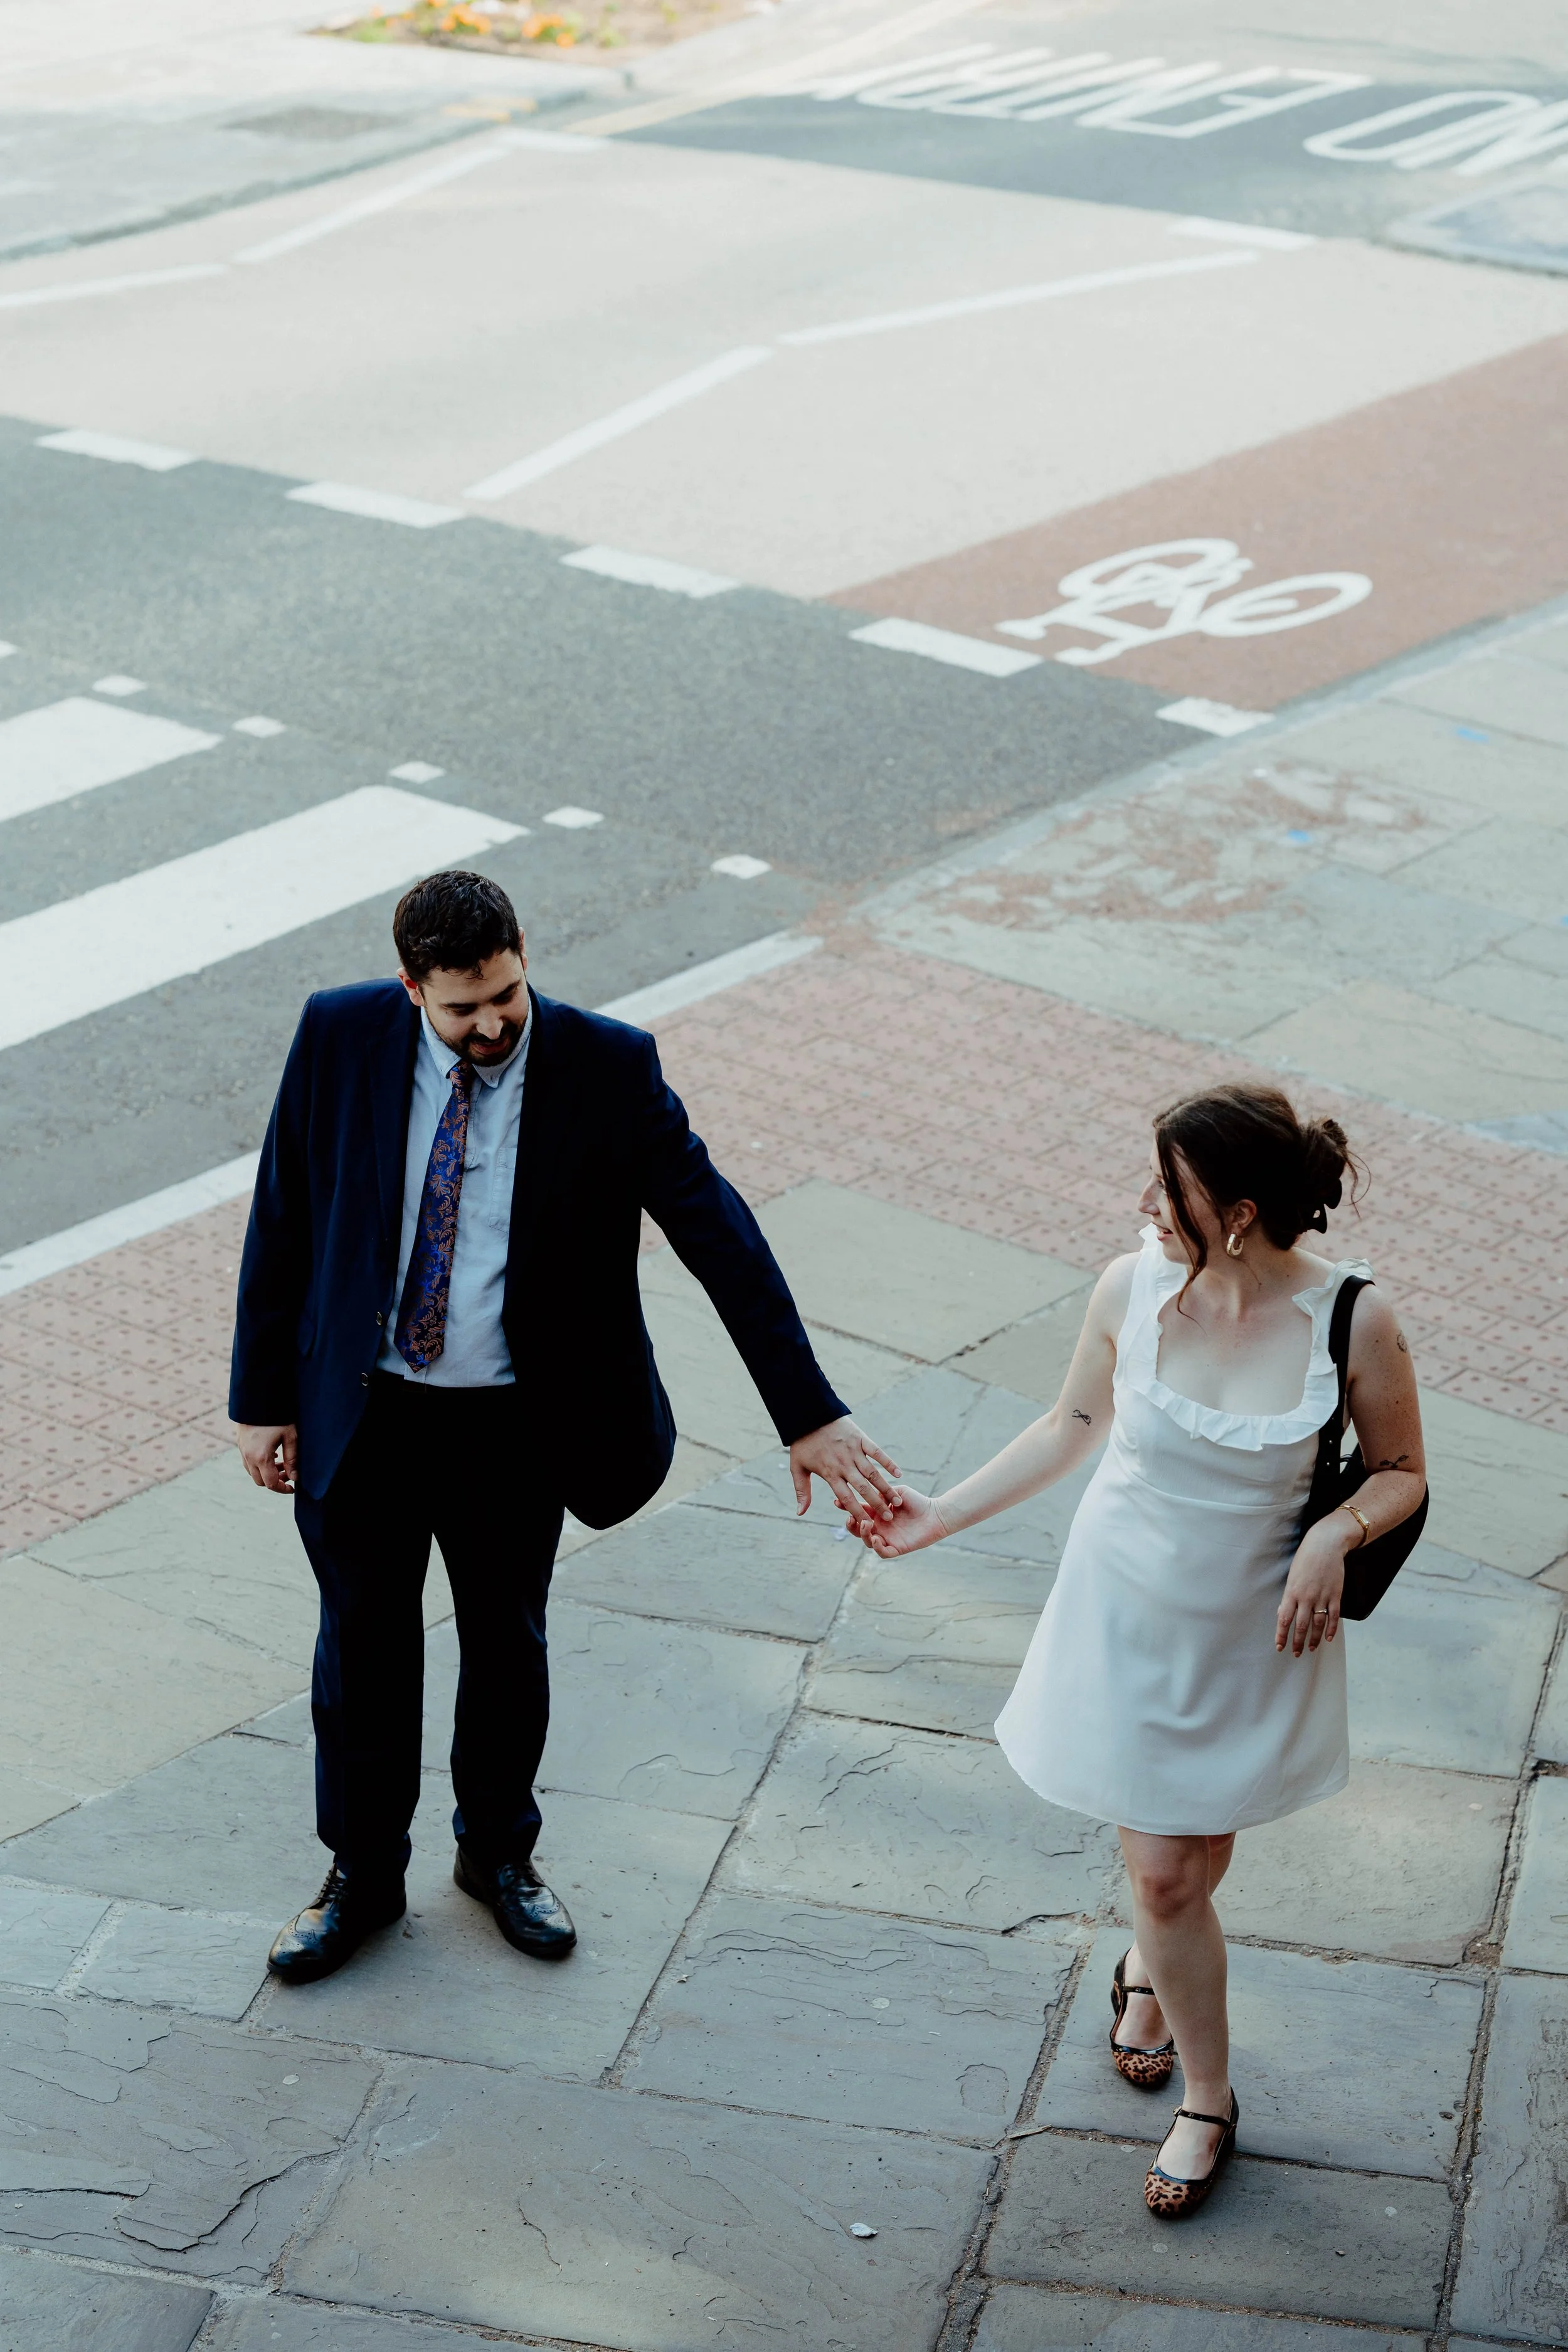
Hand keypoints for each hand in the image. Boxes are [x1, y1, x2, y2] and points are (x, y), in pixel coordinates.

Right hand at [237, 1423, 297, 1493]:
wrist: (257, 1398)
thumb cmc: (277, 1416)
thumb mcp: (290, 1436)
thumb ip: (293, 1458)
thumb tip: (295, 1477)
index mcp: (261, 1457)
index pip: (271, 1484)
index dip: (283, 1489)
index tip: (293, 1488)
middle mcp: (248, 1457)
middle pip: (260, 1481)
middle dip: (275, 1481)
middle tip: (289, 1473)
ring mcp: (242, 1450)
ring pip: (252, 1472)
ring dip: (267, 1473)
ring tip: (282, 1463)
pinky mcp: (240, 1443)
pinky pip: (248, 1462)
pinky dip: (259, 1464)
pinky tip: (272, 1455)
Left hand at [789, 1416, 898, 1519]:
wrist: (809, 1415)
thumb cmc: (803, 1443)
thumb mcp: (797, 1468)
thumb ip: (802, 1491)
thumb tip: (800, 1513)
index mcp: (830, 1473)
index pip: (846, 1497)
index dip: (858, 1511)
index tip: (869, 1524)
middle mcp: (844, 1464)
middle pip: (863, 1488)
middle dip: (877, 1504)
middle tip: (890, 1517)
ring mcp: (854, 1451)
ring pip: (873, 1473)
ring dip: (886, 1487)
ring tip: (897, 1500)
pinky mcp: (861, 1439)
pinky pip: (877, 1452)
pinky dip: (888, 1462)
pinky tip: (899, 1473)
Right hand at [852, 1487, 949, 1557]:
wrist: (935, 1514)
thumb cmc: (917, 1501)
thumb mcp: (897, 1492)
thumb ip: (883, 1493)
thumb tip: (869, 1496)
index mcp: (877, 1512)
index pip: (858, 1511)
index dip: (846, 1507)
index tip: (837, 1501)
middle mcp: (879, 1527)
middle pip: (857, 1529)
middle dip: (850, 1524)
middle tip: (849, 1517)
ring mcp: (887, 1538)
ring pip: (867, 1541)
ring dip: (863, 1534)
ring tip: (866, 1524)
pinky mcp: (897, 1548)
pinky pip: (883, 1552)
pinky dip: (876, 1547)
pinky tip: (876, 1538)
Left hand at [1276, 1522, 1347, 1654]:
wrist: (1325, 1545)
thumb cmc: (1305, 1559)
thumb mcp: (1292, 1576)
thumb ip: (1288, 1596)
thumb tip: (1283, 1613)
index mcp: (1292, 1592)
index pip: (1284, 1619)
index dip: (1281, 1635)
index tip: (1279, 1646)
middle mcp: (1306, 1597)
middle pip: (1301, 1626)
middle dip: (1297, 1642)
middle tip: (1296, 1653)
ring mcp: (1322, 1597)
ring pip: (1317, 1625)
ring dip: (1313, 1639)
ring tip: (1310, 1649)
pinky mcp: (1335, 1595)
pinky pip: (1333, 1617)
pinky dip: (1331, 1630)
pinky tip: (1328, 1639)